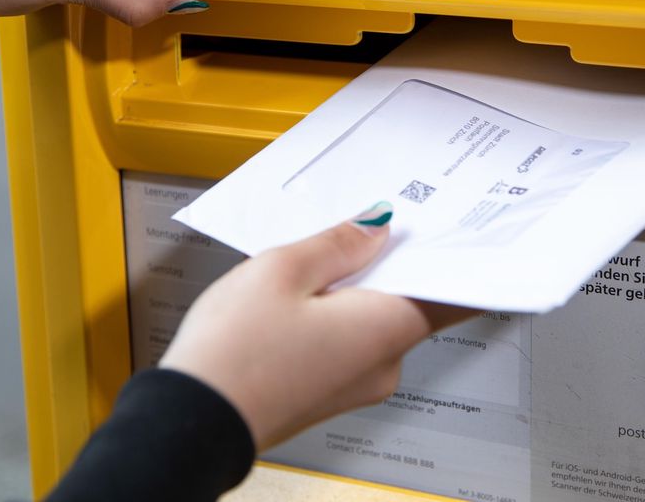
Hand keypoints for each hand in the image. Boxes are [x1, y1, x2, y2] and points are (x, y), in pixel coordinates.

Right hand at [159, 205, 473, 449]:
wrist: (191, 421)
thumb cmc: (233, 354)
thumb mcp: (282, 270)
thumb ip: (339, 243)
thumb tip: (377, 226)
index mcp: (386, 330)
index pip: (453, 292)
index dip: (453, 254)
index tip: (447, 224)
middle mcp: (383, 364)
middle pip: (411, 300)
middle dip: (388, 262)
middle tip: (361, 225)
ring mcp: (357, 384)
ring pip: (375, 320)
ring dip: (355, 288)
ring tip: (314, 261)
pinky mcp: (329, 392)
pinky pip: (349, 342)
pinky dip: (335, 315)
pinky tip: (300, 297)